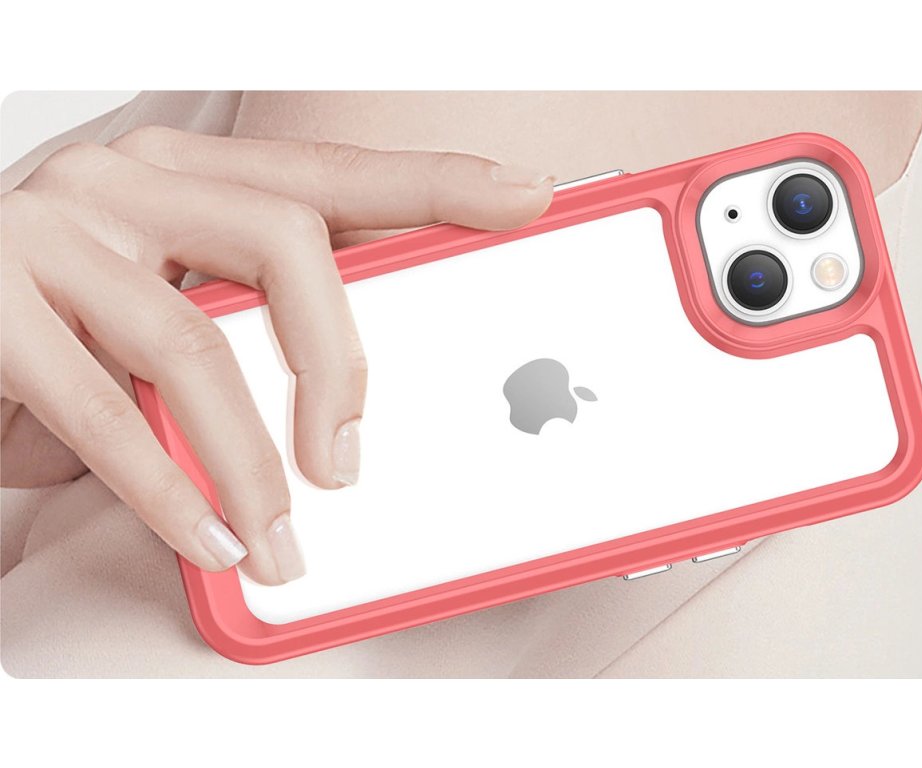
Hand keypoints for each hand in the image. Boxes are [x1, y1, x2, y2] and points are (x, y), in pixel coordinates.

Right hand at [0, 127, 553, 583]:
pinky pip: (106, 413)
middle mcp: (120, 182)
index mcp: (183, 174)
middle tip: (353, 460)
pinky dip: (170, 492)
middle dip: (341, 365)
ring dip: (254, 463)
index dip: (434, 185)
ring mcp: (47, 232)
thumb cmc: (63, 336)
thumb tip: (354, 411)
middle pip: (286, 242)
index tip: (523, 198)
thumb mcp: (168, 316)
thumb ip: (252, 334)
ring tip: (284, 537)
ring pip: (196, 342)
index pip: (330, 175)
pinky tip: (210, 539)